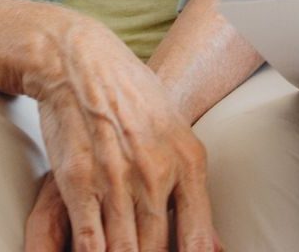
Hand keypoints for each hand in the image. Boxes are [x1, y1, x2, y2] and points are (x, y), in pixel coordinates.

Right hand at [21, 13, 218, 251]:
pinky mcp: (80, 182)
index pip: (199, 237)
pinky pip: (89, 240)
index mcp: (189, 164)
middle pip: (158, 250)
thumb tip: (218, 245)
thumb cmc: (137, 103)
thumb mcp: (179, 138)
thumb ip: (192, 191)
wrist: (87, 65)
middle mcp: (158, 175)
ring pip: (124, 251)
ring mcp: (118, 180)